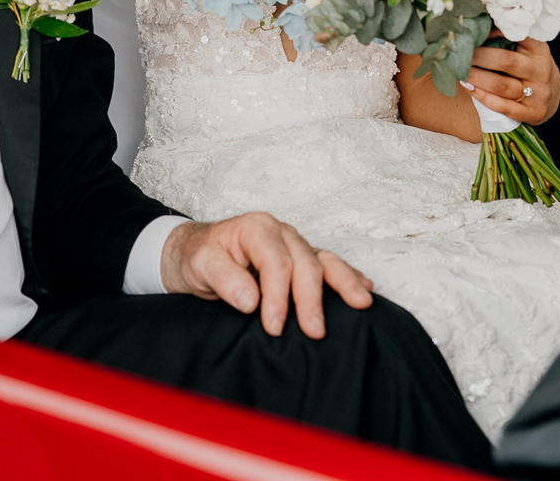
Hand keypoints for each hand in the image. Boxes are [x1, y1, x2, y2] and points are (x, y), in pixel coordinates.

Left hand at [159, 213, 372, 338]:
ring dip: (344, 283)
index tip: (273, 327)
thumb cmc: (200, 257)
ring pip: (324, 261)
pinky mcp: (301, 259)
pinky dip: (347, 276)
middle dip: (311, 299)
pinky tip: (364, 289)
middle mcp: (281, 233)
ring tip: (361, 302)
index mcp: (257, 228)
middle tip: (314, 331)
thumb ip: (224, 279)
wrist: (196, 252)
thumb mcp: (201, 265)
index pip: (276, 263)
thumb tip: (251, 300)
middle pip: (305, 263)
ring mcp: (294, 244)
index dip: (277, 296)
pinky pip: (328, 265)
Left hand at [462, 28, 559, 124]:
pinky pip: (504, 107)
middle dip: (479, 57)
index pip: (519, 36)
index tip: (475, 30)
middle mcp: (541, 71)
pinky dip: (483, 97)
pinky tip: (469, 89)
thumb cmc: (527, 66)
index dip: (495, 32)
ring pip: (502, 86)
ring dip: (477, 78)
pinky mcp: (533, 113)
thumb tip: (473, 24)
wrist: (550, 95)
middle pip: (507, 61)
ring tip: (459, 71)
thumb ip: (505, 38)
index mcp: (539, 50)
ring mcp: (539, 94)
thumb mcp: (525, 48)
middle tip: (459, 53)